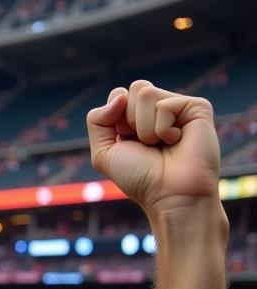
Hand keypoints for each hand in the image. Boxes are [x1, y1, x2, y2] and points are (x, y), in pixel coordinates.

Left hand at [86, 80, 220, 216]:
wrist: (168, 194)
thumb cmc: (139, 178)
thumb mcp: (104, 153)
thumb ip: (97, 121)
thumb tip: (119, 95)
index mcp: (136, 117)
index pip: (118, 94)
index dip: (114, 119)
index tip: (126, 142)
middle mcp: (157, 109)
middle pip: (134, 89)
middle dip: (129, 120)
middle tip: (145, 144)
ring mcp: (178, 107)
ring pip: (146, 93)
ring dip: (145, 128)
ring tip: (160, 145)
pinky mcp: (197, 107)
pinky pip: (165, 105)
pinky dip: (163, 129)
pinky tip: (176, 141)